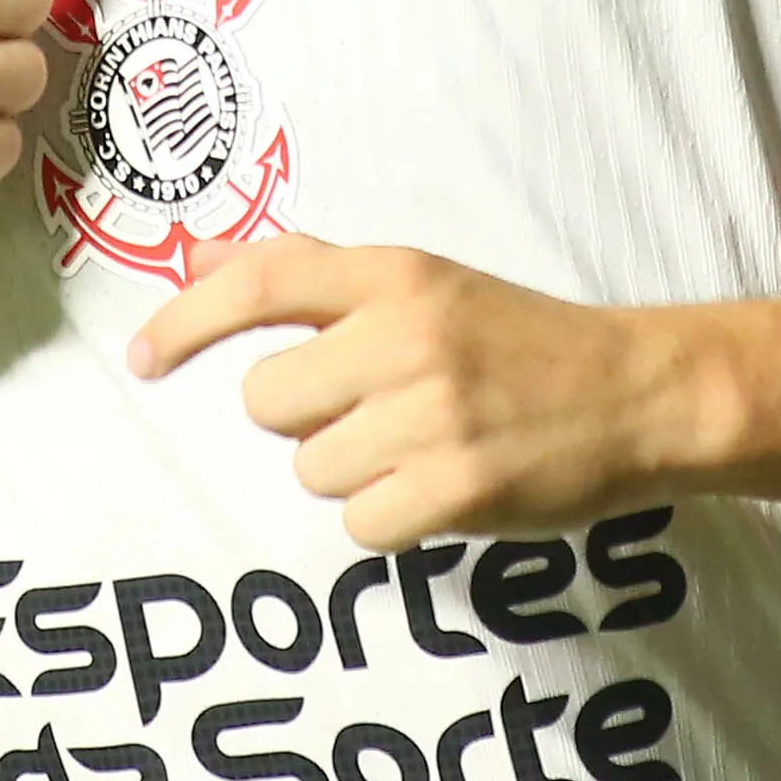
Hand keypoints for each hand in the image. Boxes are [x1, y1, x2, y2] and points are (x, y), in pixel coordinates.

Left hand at [127, 235, 718, 551]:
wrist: (637, 392)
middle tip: (372, 409)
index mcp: (395, 273)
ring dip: (352, 471)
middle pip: (268, 399)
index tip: (144, 358)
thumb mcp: (422, 281)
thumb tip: (201, 256)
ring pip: (312, 468)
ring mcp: (433, 413)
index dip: (185, 320)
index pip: (261, 282)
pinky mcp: (458, 486)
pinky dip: (388, 518)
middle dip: (305, 416)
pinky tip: (437, 487)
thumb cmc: (516, 338)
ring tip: (420, 445)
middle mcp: (407, 334)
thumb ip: (311, 272)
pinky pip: (359, 525)